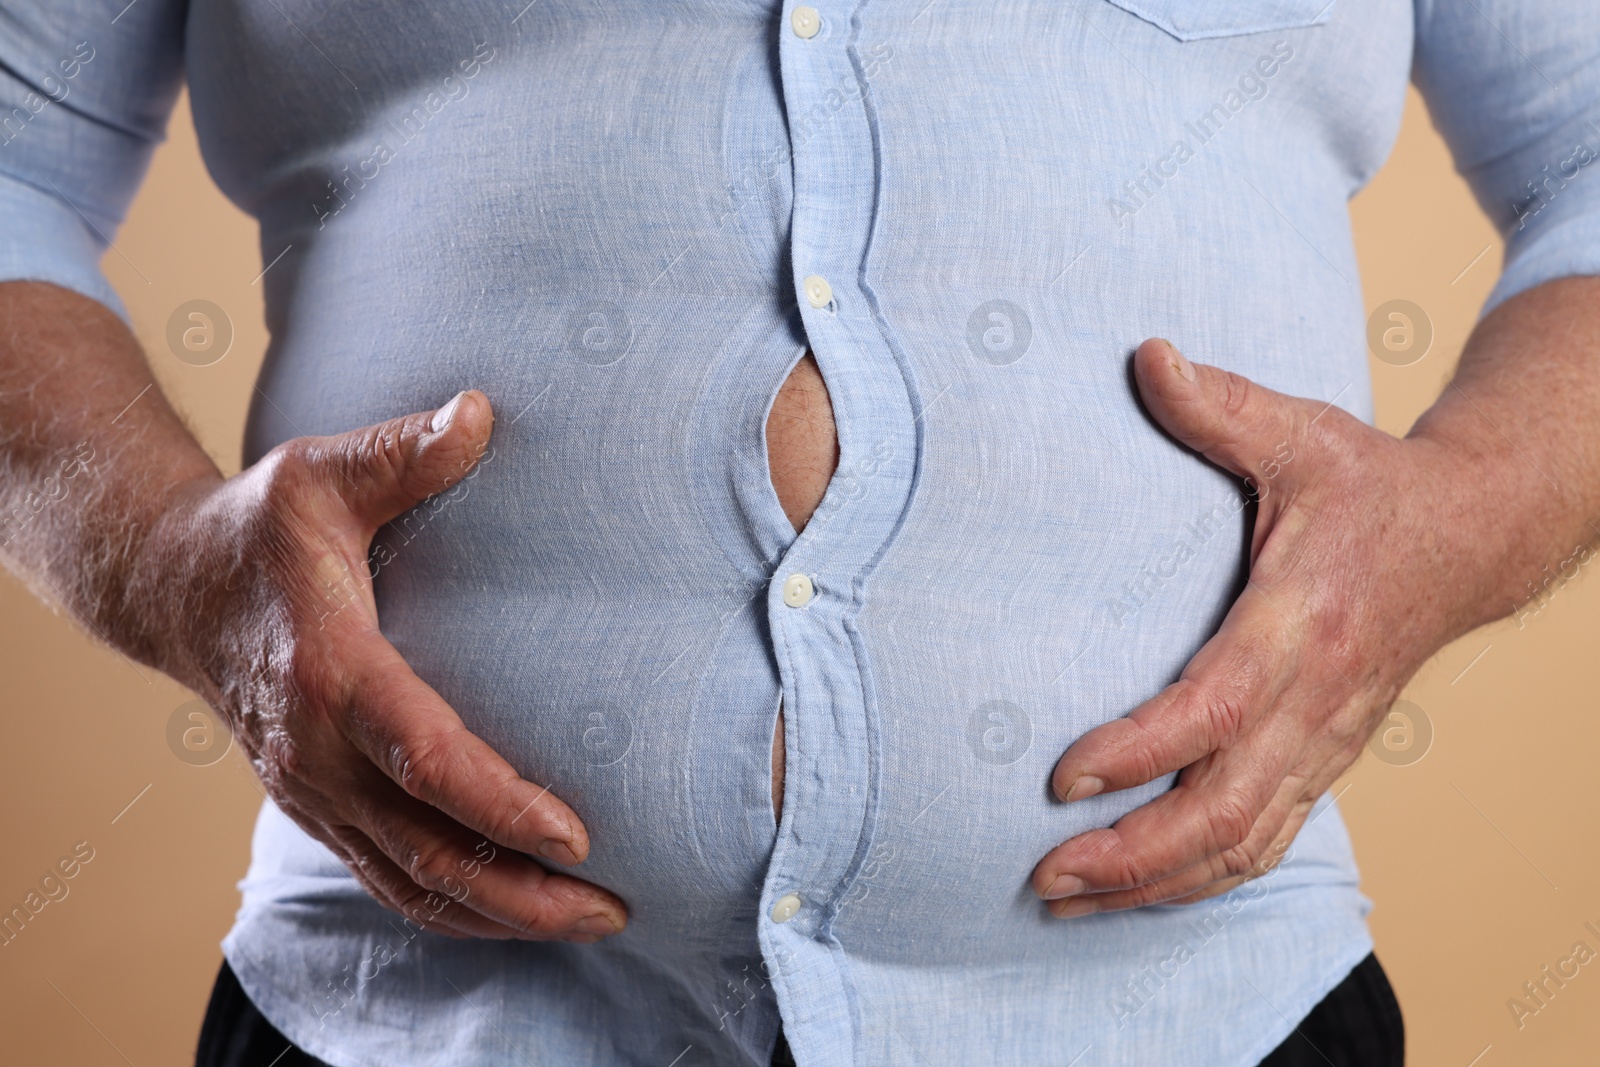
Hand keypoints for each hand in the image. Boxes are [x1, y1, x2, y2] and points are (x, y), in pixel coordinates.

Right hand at [131, 390, 626, 941]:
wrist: (170, 587)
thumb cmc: (259, 528)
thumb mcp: (320, 471)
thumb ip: (400, 452)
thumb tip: (479, 411)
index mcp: (331, 671)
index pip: (425, 758)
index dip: (500, 805)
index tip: (576, 834)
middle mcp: (318, 751)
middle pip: (426, 852)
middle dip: (522, 894)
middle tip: (611, 910)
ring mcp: (312, 790)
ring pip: (408, 883)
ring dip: (498, 916)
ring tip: (587, 923)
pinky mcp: (316, 805)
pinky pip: (386, 877)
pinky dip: (452, 909)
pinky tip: (513, 912)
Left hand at [1031, 338, 1493, 916]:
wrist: (1472, 537)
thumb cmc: (1372, 486)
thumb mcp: (1301, 433)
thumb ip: (1219, 406)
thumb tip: (1146, 354)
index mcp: (1301, 621)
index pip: (1213, 708)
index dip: (1139, 751)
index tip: (1061, 777)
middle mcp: (1316, 700)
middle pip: (1223, 809)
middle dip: (1132, 855)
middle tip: (1043, 873)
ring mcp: (1325, 741)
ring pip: (1243, 844)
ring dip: (1155, 884)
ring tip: (1066, 901)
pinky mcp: (1325, 759)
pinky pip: (1265, 840)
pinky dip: (1200, 879)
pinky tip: (1139, 892)